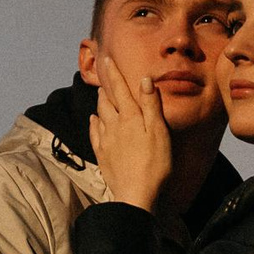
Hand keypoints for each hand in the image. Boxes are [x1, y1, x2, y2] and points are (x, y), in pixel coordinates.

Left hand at [89, 54, 172, 211]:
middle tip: (104, 77)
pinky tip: (94, 121)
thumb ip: (150, 105)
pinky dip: (94, 123)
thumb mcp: (159, 132)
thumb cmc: (154, 164)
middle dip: (105, 87)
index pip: (119, 89)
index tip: (107, 59)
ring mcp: (105, 141)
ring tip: (100, 95)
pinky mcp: (102, 155)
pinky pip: (94, 133)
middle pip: (106, 101)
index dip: (114, 73)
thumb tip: (143, 79)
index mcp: (129, 117)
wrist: (136, 195)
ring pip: (99, 115)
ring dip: (99, 103)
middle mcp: (113, 125)